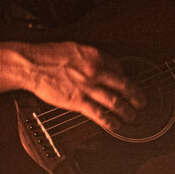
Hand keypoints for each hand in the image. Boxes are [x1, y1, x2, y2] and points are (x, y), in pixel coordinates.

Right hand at [20, 41, 146, 132]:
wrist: (32, 64)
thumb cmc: (48, 55)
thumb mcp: (74, 48)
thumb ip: (90, 56)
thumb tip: (100, 63)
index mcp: (95, 56)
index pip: (118, 68)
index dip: (125, 77)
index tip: (126, 84)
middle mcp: (96, 71)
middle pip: (124, 85)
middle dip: (136, 96)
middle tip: (142, 102)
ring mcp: (88, 87)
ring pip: (115, 101)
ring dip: (127, 111)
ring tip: (132, 116)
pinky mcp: (78, 101)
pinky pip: (99, 114)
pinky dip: (110, 121)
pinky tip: (116, 125)